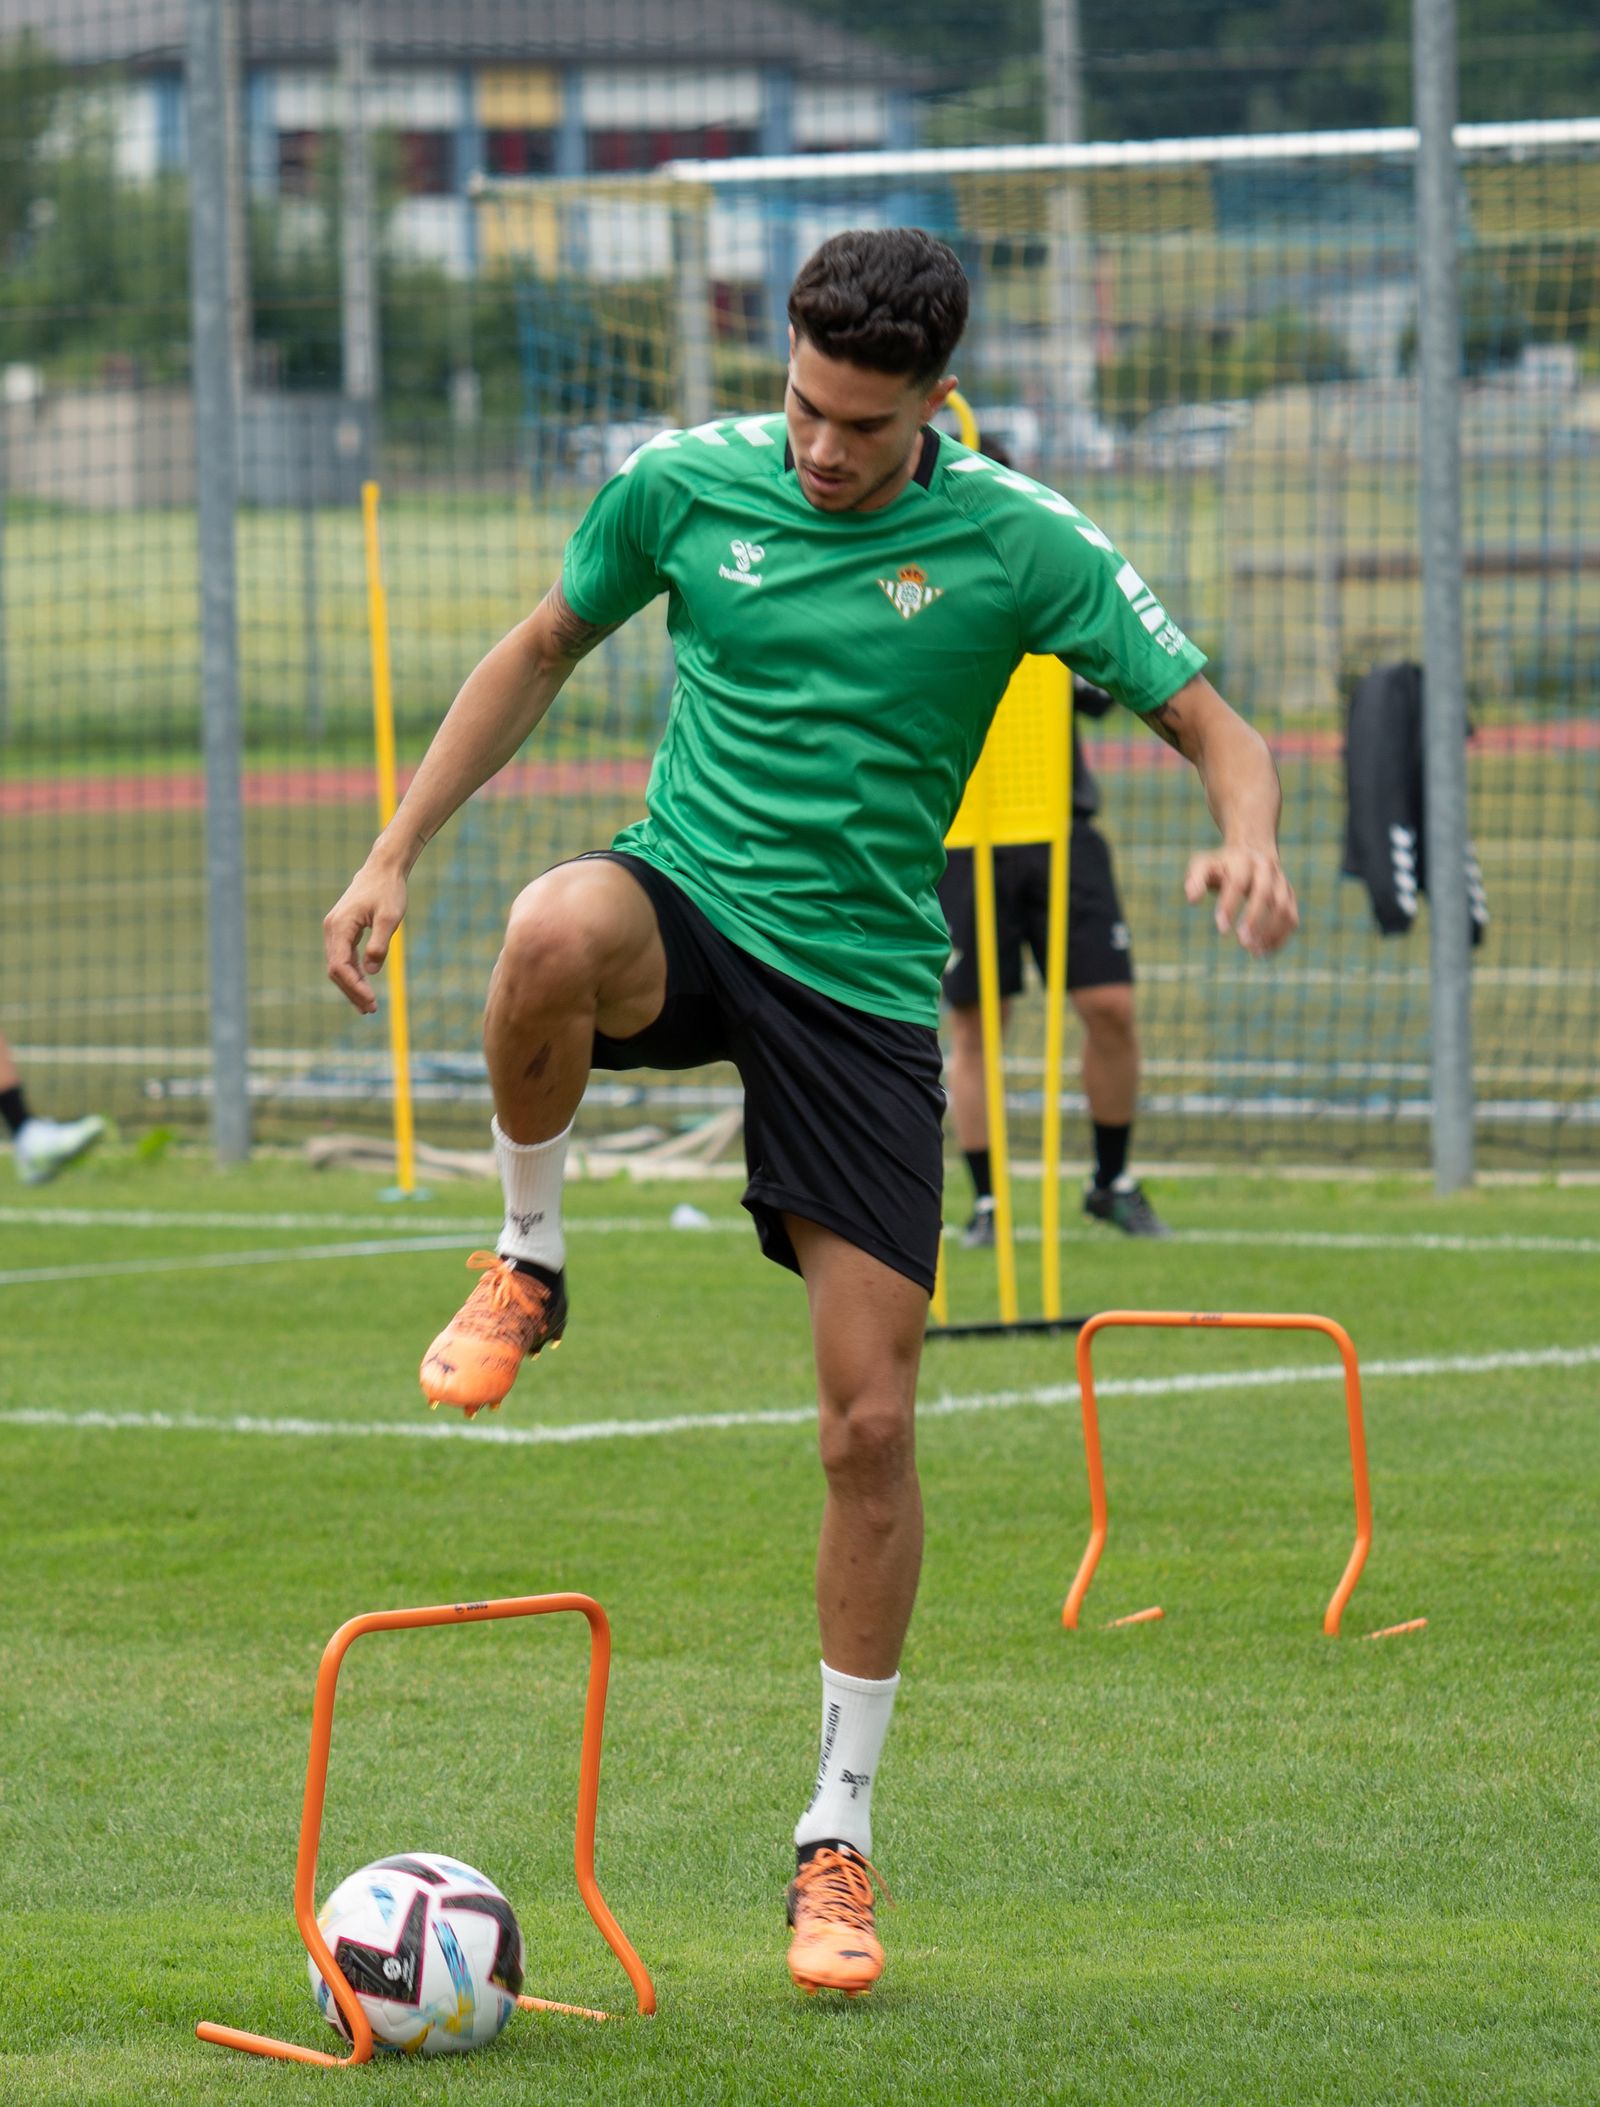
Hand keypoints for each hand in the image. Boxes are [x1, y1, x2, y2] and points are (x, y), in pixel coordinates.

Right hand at [323, 858, 407, 1013]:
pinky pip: (344, 958)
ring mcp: (335, 930)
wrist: (383, 869)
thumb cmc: (388, 891)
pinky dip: (353, 974)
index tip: (370, 1001)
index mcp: (339, 926)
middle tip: (371, 1010)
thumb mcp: (389, 918)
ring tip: (368, 1006)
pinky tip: (364, 987)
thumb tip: (370, 972)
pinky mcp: (342, 930)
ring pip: (338, 966)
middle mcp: (331, 929)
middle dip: (352, 991)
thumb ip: (379, 945)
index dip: (353, 987)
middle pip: (336, 970)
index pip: (340, 966)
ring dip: (352, 986)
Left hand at [1184, 845, 1297, 957]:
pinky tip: (1264, 952)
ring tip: (1254, 951)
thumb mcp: (1202, 866)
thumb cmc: (1220, 866)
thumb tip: (1193, 900)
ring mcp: (1281, 882)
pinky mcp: (1289, 896)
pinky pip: (1291, 918)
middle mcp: (1266, 868)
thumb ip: (1194, 880)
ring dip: (1271, 931)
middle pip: (1265, 893)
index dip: (1231, 905)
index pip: (1238, 882)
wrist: (1250, 852)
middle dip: (1255, 919)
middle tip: (1242, 942)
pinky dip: (1280, 937)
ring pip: (1284, 907)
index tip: (1222, 929)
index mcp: (1243, 860)